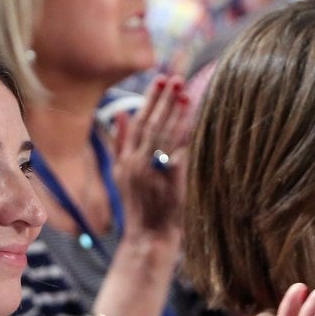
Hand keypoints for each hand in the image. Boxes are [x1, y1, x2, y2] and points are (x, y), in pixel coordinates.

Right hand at [111, 76, 189, 239]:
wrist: (148, 236)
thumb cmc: (139, 206)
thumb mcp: (120, 174)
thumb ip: (120, 143)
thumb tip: (119, 113)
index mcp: (124, 160)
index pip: (137, 123)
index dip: (148, 100)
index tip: (159, 81)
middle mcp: (135, 163)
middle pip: (151, 124)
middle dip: (163, 99)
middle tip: (174, 79)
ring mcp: (152, 171)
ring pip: (165, 134)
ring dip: (176, 112)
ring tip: (185, 92)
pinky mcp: (169, 179)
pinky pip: (179, 150)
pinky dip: (186, 133)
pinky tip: (194, 118)